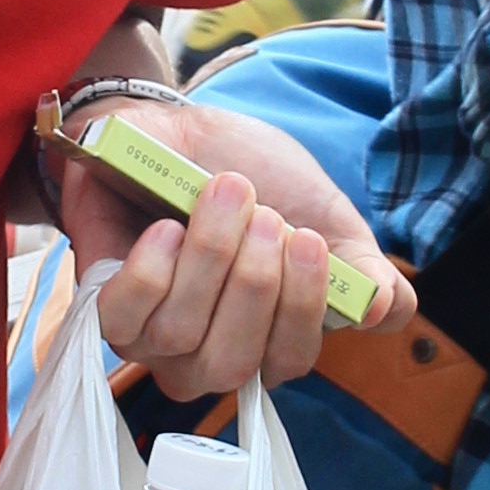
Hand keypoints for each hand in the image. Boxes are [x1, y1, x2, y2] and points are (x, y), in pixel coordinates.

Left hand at [62, 95, 413, 395]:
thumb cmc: (252, 176)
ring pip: (180, 334)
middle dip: (253, 284)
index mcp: (269, 339)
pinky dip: (152, 271)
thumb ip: (362, 268)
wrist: (177, 127)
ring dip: (209, 256)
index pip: (290, 362)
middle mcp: (209, 354)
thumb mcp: (323, 214)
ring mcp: (153, 339)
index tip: (310, 240)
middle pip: (233, 362)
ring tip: (223, 194)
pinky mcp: (108, 308)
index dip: (301, 309)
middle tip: (264, 214)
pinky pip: (125, 317)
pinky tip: (167, 227)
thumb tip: (381, 310)